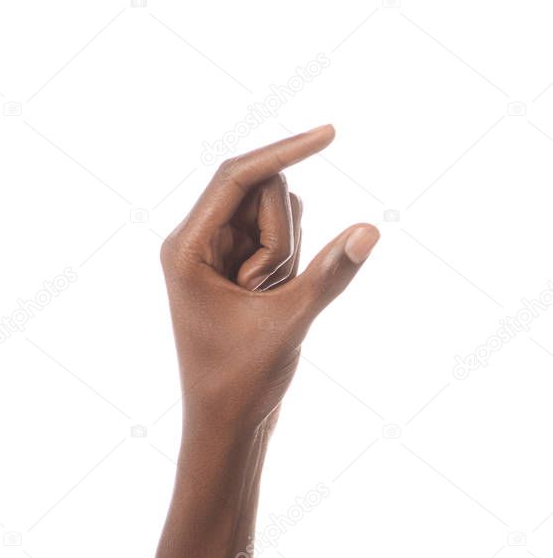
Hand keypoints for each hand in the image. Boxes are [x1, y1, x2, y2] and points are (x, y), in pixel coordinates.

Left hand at [160, 125, 379, 437]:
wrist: (226, 425)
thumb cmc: (241, 381)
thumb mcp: (290, 323)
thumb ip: (330, 274)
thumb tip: (370, 230)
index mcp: (186, 247)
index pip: (235, 176)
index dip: (284, 150)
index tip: (330, 132)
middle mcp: (196, 240)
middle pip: (260, 194)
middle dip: (282, 236)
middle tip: (267, 292)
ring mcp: (217, 250)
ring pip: (274, 214)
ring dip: (288, 253)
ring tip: (267, 304)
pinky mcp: (237, 263)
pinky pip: (279, 234)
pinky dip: (291, 259)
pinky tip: (275, 299)